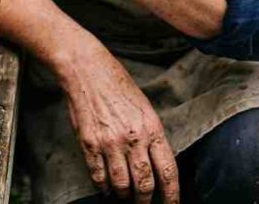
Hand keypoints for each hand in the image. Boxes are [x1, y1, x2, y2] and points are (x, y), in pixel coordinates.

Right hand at [59, 39, 179, 202]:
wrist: (86, 69)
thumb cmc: (117, 84)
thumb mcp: (144, 108)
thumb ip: (152, 136)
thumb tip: (157, 165)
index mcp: (152, 128)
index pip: (168, 172)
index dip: (172, 195)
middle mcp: (132, 138)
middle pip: (144, 184)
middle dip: (145, 200)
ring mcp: (109, 142)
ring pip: (121, 186)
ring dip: (123, 196)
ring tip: (124, 196)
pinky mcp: (89, 143)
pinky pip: (98, 176)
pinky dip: (103, 186)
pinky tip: (106, 186)